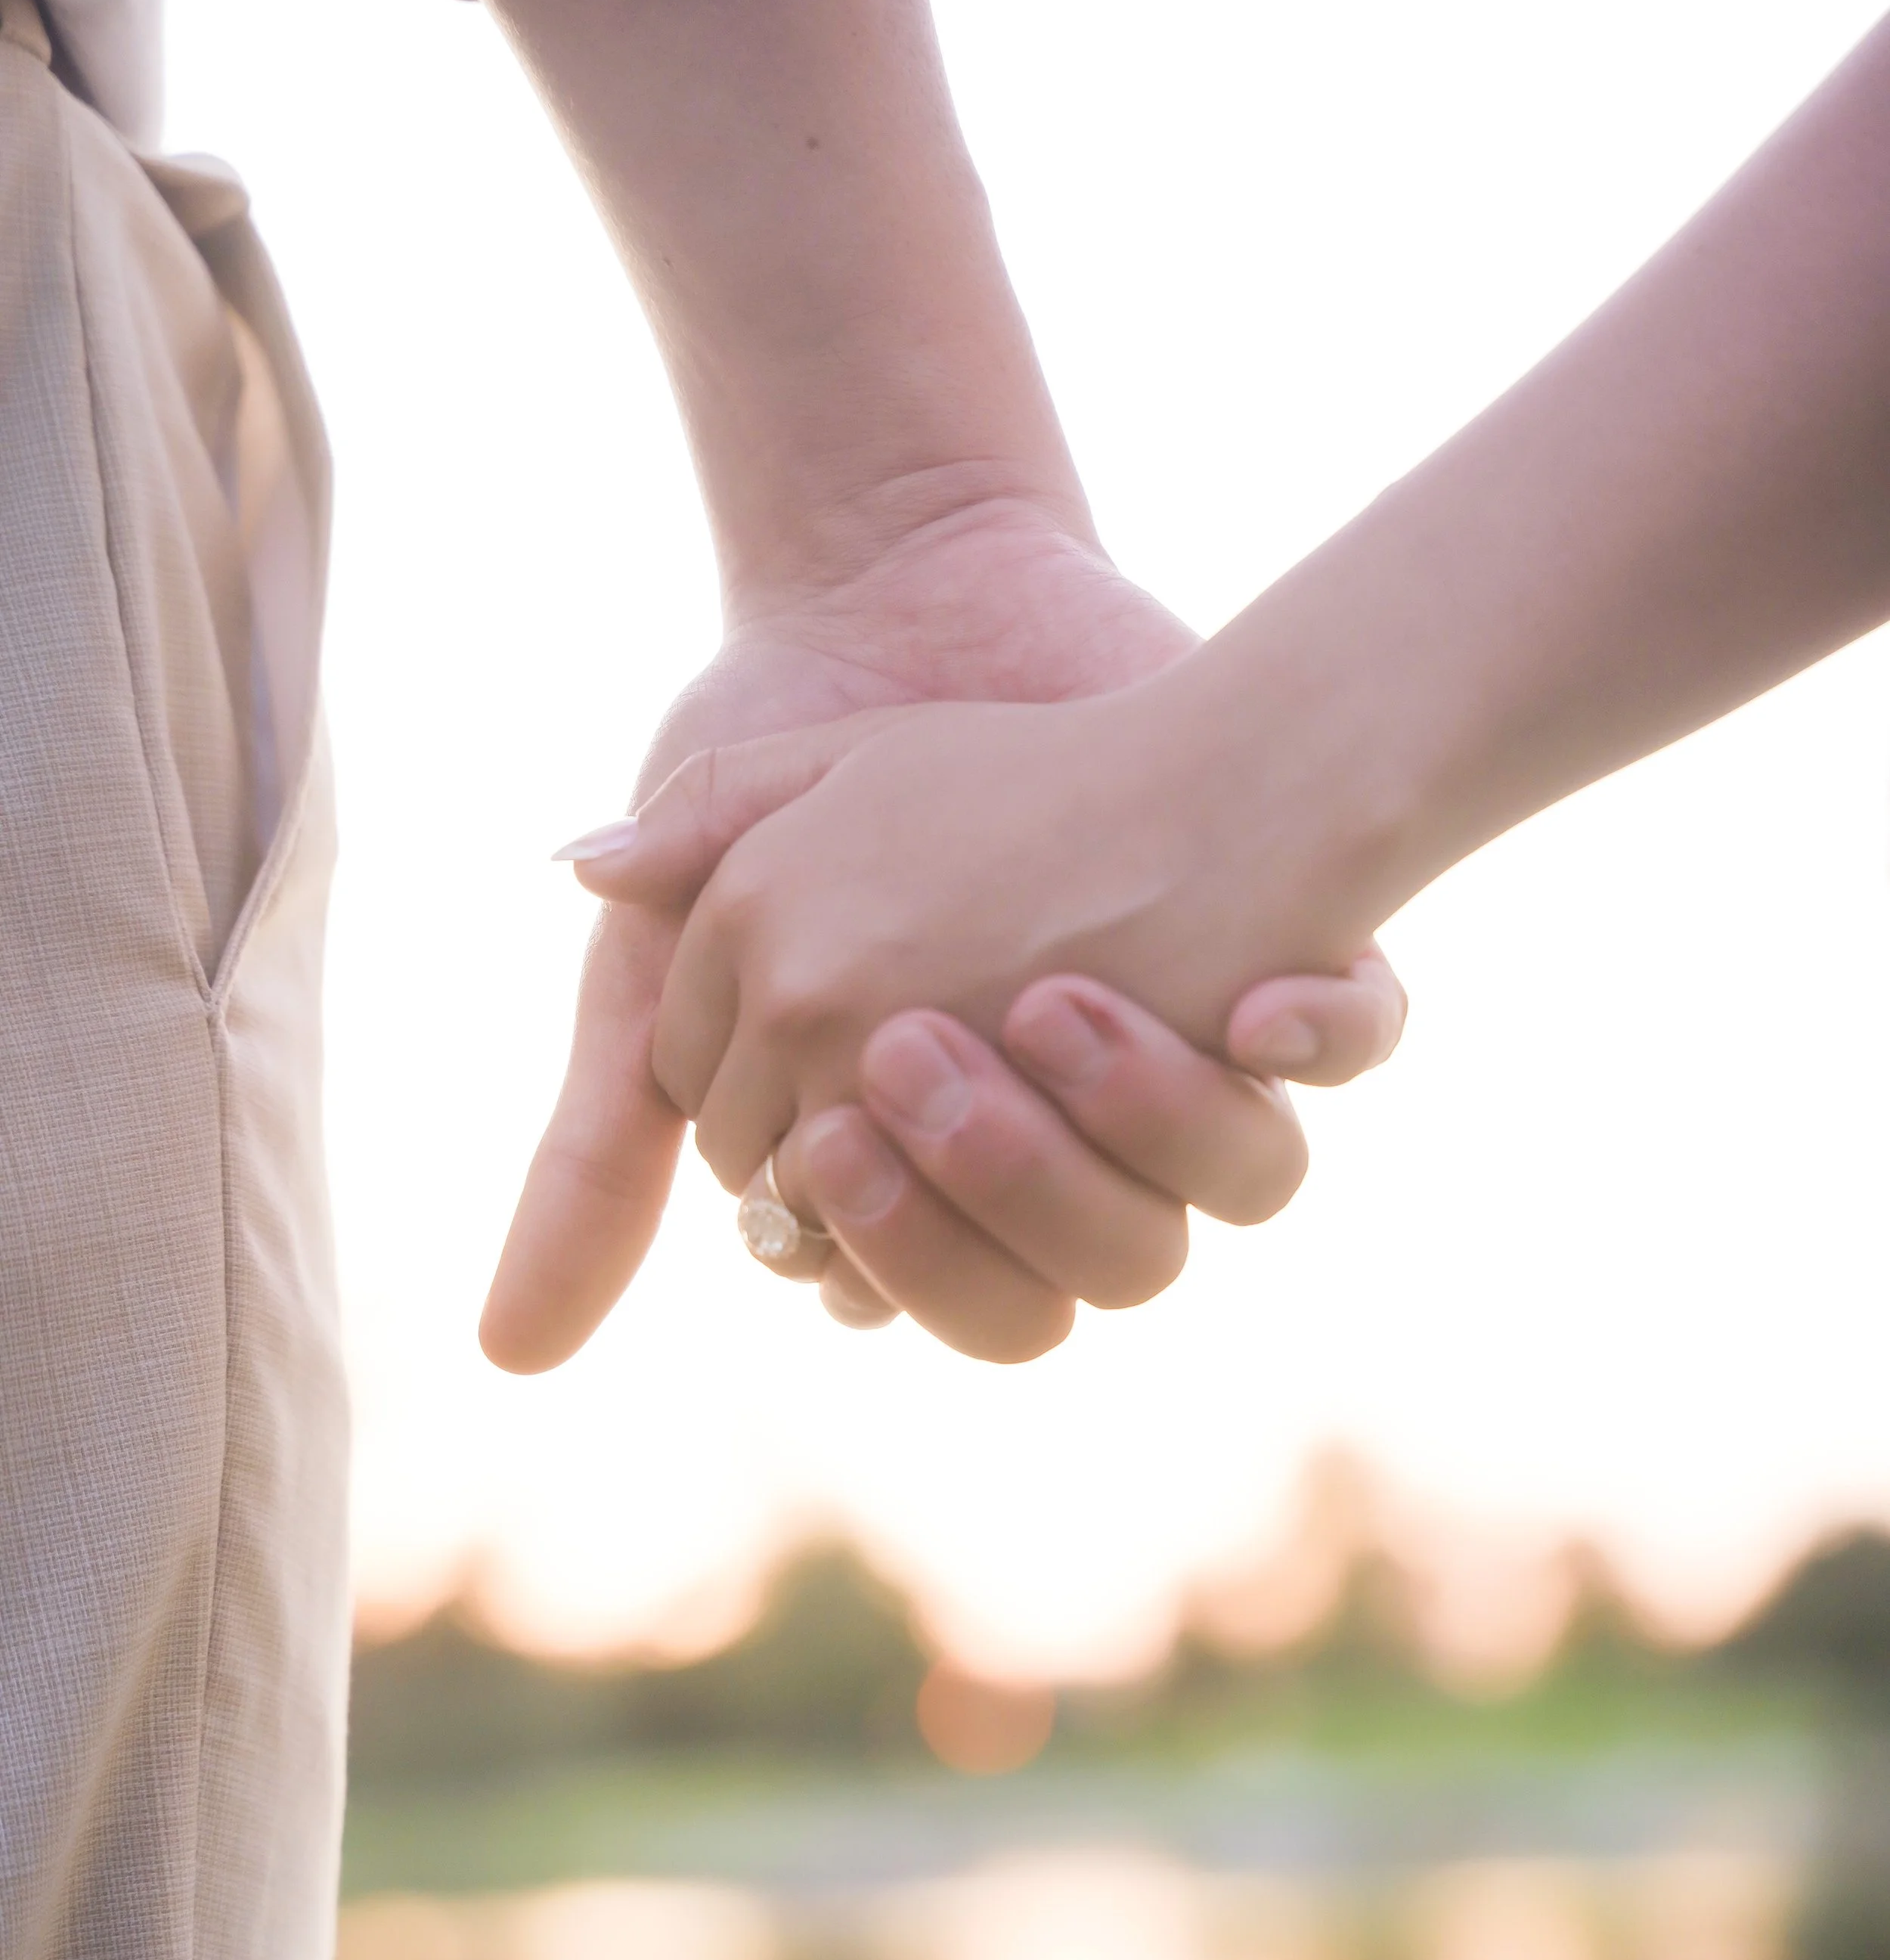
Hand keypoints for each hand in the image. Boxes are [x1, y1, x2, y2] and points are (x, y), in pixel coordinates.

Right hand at [482, 502, 1400, 1367]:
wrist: (895, 600)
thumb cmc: (775, 806)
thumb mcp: (667, 971)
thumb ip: (604, 1155)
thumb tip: (509, 1359)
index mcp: (936, 1168)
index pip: (931, 1288)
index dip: (892, 1248)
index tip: (832, 1145)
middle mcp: (1076, 1135)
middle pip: (1084, 1279)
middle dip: (1012, 1194)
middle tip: (917, 1060)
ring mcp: (1189, 1045)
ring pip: (1221, 1194)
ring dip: (1145, 1123)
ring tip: (1053, 1000)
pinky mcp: (1284, 937)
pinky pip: (1355, 1037)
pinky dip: (1326, 1029)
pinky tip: (1266, 995)